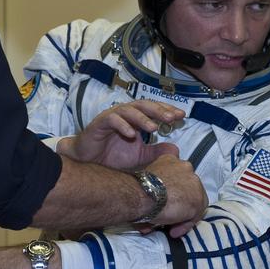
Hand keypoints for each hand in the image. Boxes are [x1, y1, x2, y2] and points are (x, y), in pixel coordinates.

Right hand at [58, 100, 185, 169]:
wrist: (87, 163)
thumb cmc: (112, 157)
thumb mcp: (139, 156)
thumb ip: (155, 152)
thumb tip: (176, 150)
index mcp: (136, 119)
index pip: (154, 110)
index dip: (167, 111)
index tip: (182, 116)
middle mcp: (125, 115)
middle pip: (144, 106)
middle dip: (159, 111)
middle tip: (172, 118)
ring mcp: (112, 117)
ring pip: (129, 110)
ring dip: (142, 118)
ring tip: (153, 128)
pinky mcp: (99, 123)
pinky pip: (112, 119)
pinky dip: (122, 126)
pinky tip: (131, 134)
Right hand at [143, 147, 205, 237]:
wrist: (141, 195)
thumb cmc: (136, 190)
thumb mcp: (146, 184)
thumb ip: (155, 192)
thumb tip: (151, 214)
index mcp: (170, 159)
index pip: (178, 177)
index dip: (173, 193)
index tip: (165, 205)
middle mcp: (185, 166)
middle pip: (187, 190)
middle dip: (180, 205)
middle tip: (168, 218)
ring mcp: (194, 182)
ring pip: (193, 203)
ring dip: (182, 216)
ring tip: (170, 228)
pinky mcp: (198, 199)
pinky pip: (194, 216)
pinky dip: (185, 225)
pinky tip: (173, 231)